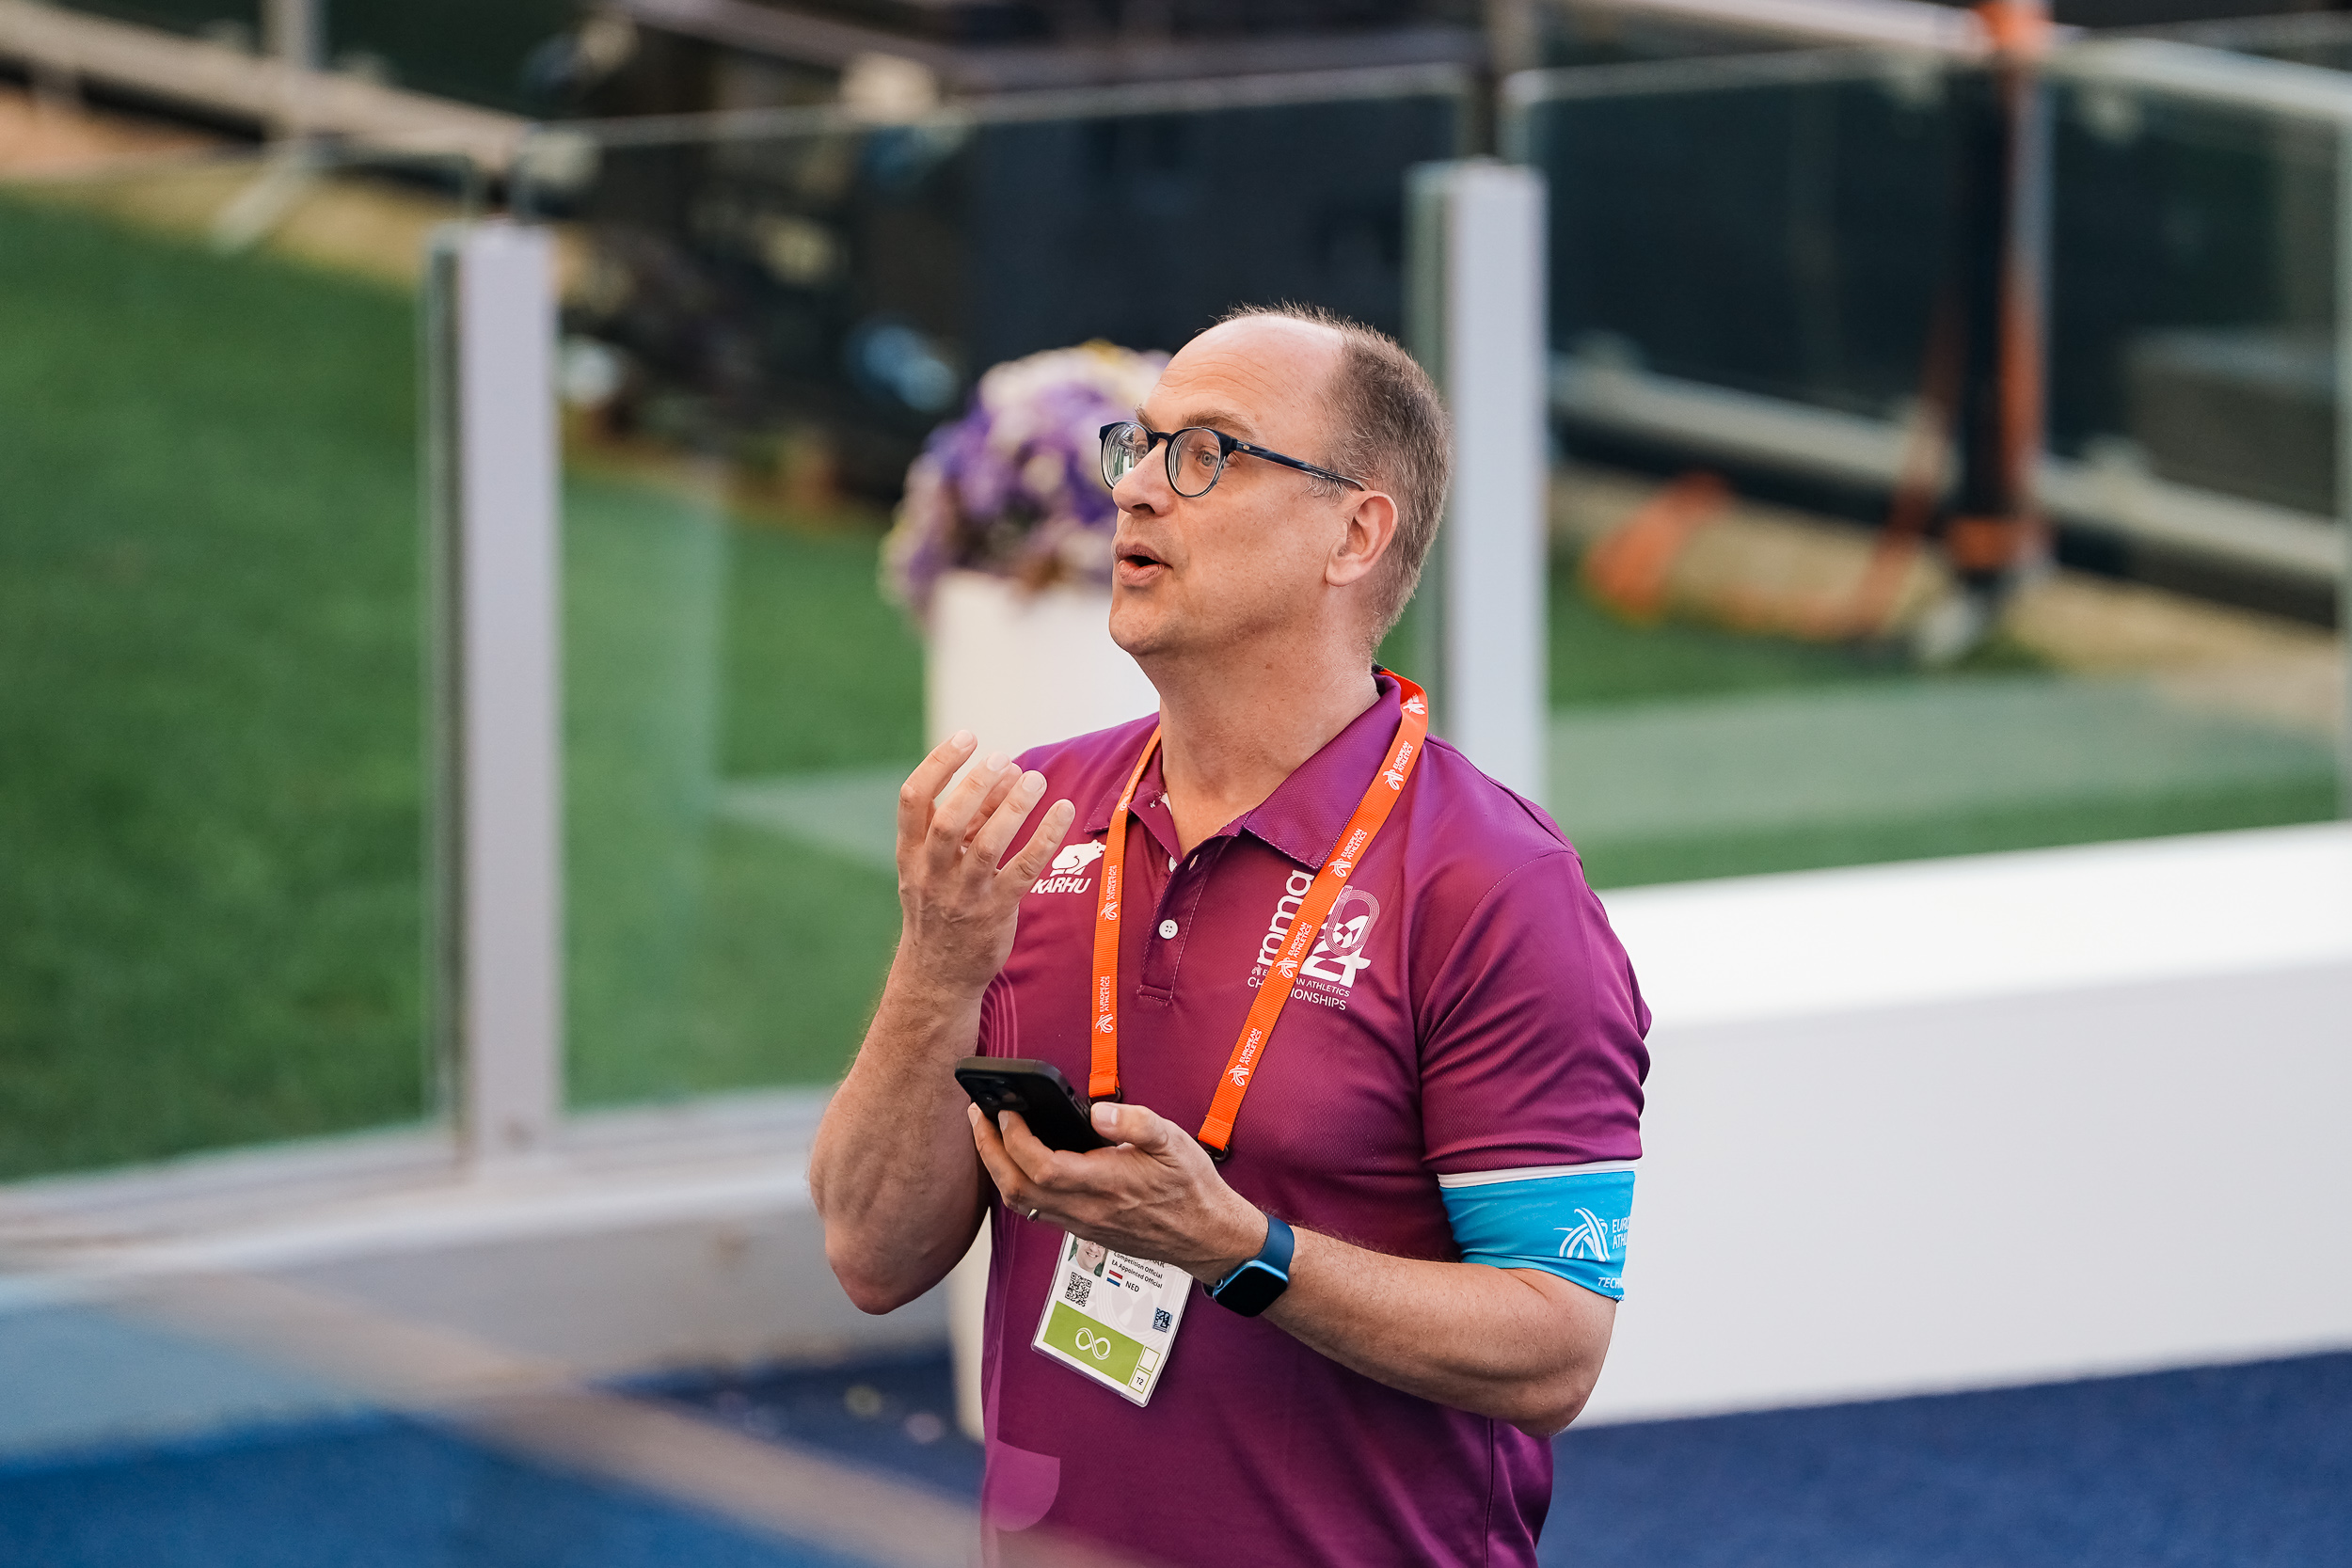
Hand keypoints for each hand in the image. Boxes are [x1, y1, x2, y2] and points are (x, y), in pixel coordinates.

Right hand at [893, 733, 1074, 999]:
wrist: (938, 975)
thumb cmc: (941, 906)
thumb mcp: (935, 865)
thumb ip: (966, 821)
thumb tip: (1005, 771)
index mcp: (909, 854)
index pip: (913, 799)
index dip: (939, 763)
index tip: (967, 738)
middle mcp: (931, 873)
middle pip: (949, 820)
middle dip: (977, 785)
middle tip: (1004, 759)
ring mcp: (963, 895)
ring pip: (987, 845)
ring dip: (1013, 808)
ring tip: (1035, 780)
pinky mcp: (995, 912)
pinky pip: (1023, 870)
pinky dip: (1045, 838)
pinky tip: (1063, 811)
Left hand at [970, 1098, 1267, 1285]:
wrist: (1205, 1236)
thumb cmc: (1190, 1188)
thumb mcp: (1174, 1142)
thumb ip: (1136, 1123)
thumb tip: (1098, 1111)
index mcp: (1106, 1184)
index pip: (1041, 1166)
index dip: (1014, 1138)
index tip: (1006, 1110)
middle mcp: (1085, 1209)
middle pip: (1016, 1187)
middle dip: (988, 1150)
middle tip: (977, 1116)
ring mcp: (1080, 1223)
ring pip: (1020, 1202)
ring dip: (996, 1168)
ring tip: (988, 1134)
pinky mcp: (1080, 1228)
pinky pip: (1034, 1209)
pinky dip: (1014, 1182)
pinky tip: (1016, 1160)